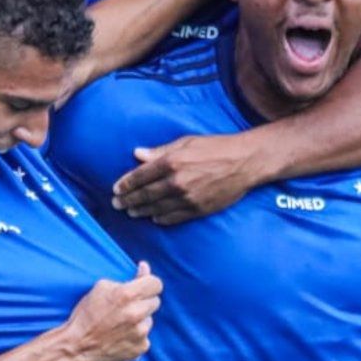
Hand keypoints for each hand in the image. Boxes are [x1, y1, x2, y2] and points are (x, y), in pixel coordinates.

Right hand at [63, 261, 162, 360]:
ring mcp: (140, 333)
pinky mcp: (141, 348)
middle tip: (126, 307)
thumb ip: (127, 278)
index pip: (156, 284)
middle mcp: (136, 313)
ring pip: (149, 320)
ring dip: (139, 320)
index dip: (148, 284)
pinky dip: (136, 336)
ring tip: (120, 324)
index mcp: (127, 295)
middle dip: (143, 302)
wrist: (76, 347)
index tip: (142, 287)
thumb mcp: (101, 288)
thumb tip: (145, 268)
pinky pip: (145, 337)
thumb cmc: (86, 315)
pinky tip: (120, 337)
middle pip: (155, 302)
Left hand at [110, 134, 260, 224]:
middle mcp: (176, 182)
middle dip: (128, 200)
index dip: (126, 184)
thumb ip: (160, 151)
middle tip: (116, 205)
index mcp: (171, 162)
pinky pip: (174, 218)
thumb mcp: (186, 142)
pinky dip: (161, 219)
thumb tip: (137, 154)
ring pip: (157, 208)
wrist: (244, 162)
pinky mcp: (198, 209)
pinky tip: (154, 218)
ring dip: (141, 211)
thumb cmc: (215, 147)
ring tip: (131, 212)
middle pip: (145, 195)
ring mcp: (187, 198)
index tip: (116, 189)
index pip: (141, 176)